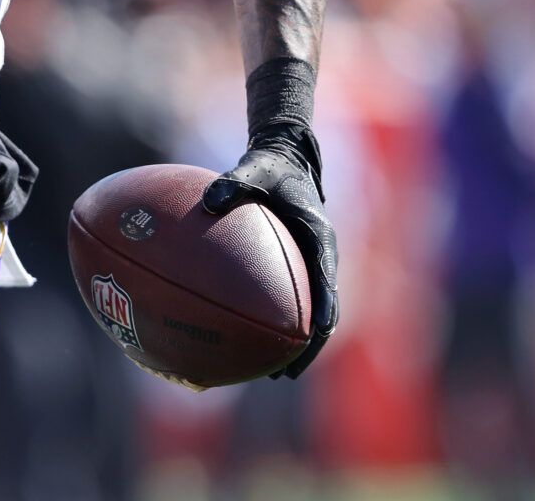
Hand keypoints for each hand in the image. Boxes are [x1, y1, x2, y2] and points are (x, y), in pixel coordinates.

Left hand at [202, 134, 337, 377]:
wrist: (286, 162)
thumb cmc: (270, 167)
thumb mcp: (254, 169)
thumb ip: (232, 183)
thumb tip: (208, 200)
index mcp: (319, 236)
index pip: (326, 277)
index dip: (325, 305)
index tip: (319, 330)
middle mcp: (320, 256)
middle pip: (323, 310)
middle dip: (309, 343)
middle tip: (289, 370)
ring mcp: (310, 265)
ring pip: (309, 312)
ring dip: (296, 343)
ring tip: (273, 372)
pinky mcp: (296, 268)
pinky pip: (290, 300)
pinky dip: (277, 322)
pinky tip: (246, 340)